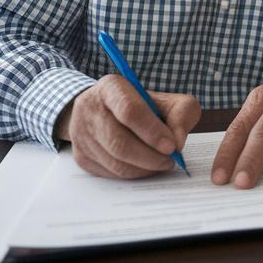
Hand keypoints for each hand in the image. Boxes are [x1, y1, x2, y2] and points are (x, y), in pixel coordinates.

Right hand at [58, 75, 200, 178]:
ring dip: (143, 169)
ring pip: (115, 162)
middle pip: (119, 142)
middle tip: (170, 161)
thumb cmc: (142, 106)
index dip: (152, 132)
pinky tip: (143, 167)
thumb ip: (181, 114)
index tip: (172, 146)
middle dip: (150, 157)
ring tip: (160, 164)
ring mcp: (81, 133)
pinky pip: (109, 174)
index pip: (129, 111)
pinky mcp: (81, 155)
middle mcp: (90, 108)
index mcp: (112, 87)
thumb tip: (177, 143)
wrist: (106, 111)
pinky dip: (132, 174)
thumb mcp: (166, 100)